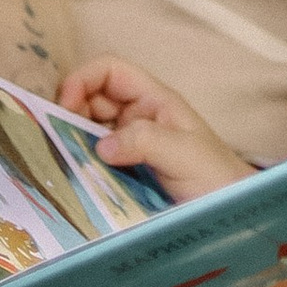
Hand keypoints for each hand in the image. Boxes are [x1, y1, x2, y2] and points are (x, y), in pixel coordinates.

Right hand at [58, 55, 249, 202]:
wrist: (232, 216)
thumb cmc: (217, 177)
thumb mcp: (185, 153)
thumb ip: (146, 141)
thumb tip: (100, 145)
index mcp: (154, 100)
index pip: (110, 71)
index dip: (83, 79)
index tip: (64, 106)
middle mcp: (137, 118)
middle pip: (91, 100)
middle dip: (69, 113)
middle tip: (54, 141)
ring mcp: (129, 146)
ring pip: (88, 132)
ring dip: (70, 142)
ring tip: (57, 161)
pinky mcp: (123, 173)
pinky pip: (93, 161)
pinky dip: (78, 165)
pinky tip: (70, 179)